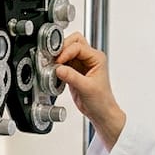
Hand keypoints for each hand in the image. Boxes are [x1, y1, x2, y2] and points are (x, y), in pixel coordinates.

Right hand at [54, 32, 125, 146]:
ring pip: (66, 52)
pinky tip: (55, 73)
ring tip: (52, 66)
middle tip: (54, 58)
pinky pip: (63, 63)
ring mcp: (81, 64)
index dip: (66, 52)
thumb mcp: (86, 88)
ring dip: (58, 57)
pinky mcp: (74, 72)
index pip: (78, 46)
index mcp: (96, 58)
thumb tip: (58, 68)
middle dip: (61, 49)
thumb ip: (72, 77)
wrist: (101, 112)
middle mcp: (89, 59)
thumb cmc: (101, 101)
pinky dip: (57, 66)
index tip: (58, 62)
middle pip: (72, 42)